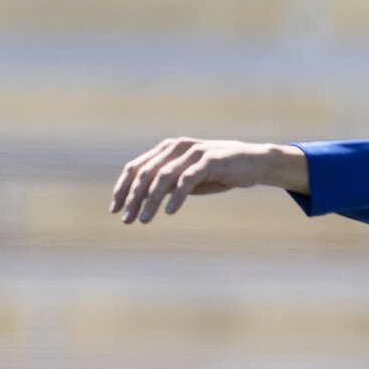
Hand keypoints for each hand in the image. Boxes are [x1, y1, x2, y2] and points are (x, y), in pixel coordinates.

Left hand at [110, 139, 308, 223]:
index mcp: (167, 150)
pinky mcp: (210, 161)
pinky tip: (169, 212)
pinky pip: (188, 179)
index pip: (137, 167)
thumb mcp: (187, 179)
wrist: (253, 162)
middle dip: (133, 198)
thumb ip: (166, 184)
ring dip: (151, 201)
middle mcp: (176, 148)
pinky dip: (177, 197)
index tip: (114, 209)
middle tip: (126, 220)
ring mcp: (193, 153)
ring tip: (144, 220)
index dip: (123, 188)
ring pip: (163, 177)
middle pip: (146, 173)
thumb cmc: (218, 172)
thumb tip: (141, 200)